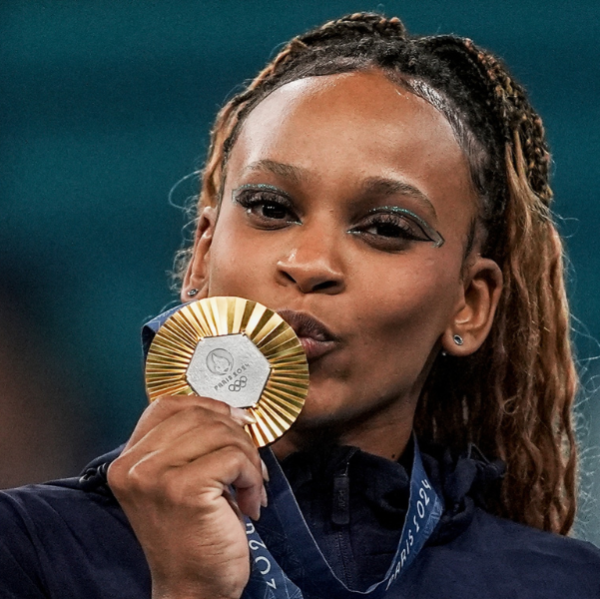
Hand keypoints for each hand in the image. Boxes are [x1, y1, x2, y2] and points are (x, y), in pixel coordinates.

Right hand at [107, 395, 266, 598]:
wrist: (192, 589)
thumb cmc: (192, 533)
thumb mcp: (178, 480)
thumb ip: (190, 443)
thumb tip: (234, 411)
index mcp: (128, 460)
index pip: (168, 405)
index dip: (207, 406)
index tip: (234, 421)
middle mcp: (134, 466)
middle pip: (200, 415)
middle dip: (236, 435)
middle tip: (249, 464)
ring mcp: (155, 477)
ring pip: (222, 433)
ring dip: (249, 458)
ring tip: (251, 486)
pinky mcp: (183, 490)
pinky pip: (234, 458)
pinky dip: (253, 477)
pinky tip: (250, 502)